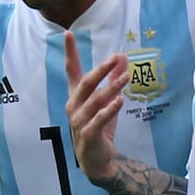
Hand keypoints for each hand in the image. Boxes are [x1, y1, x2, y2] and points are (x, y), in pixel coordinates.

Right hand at [64, 31, 128, 183]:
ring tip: (126, 78)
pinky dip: (110, 109)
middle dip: (101, 69)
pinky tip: (120, 100)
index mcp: (76, 96)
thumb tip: (122, 58)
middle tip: (116, 57)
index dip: (71, 52)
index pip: (72, 70)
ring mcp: (79, 121)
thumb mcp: (109, 101)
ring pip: (95, 100)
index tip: (68, 34)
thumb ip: (114, 80)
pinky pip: (99, 119)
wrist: (97, 160)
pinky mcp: (88, 135)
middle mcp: (74, 106)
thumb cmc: (100, 127)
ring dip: (112, 87)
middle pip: (86, 82)